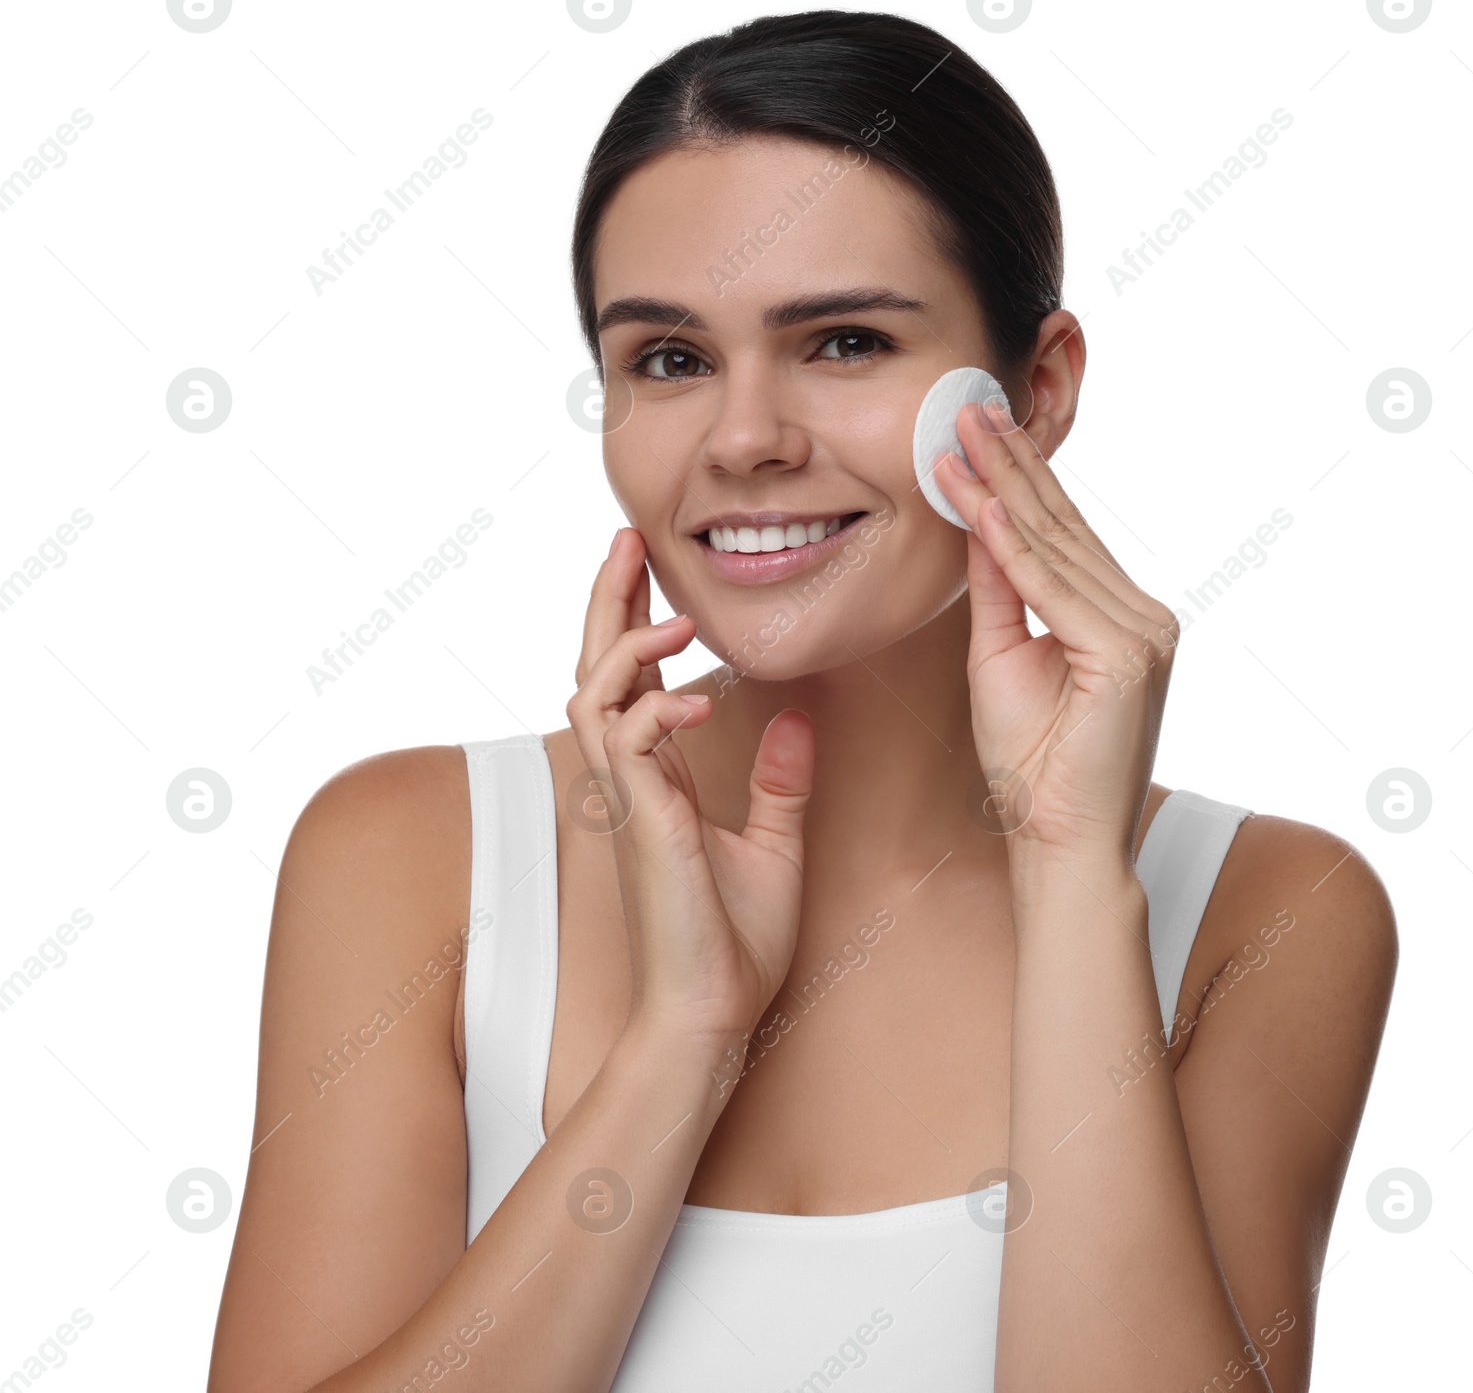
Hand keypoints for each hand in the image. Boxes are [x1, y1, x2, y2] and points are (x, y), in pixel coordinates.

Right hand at [567, 528, 814, 1054]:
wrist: (712, 1015)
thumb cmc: (732, 943)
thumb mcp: (773, 845)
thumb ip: (779, 782)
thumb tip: (797, 722)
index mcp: (657, 779)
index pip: (632, 678)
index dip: (634, 618)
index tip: (647, 565)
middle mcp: (630, 781)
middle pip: (595, 667)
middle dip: (607, 600)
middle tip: (626, 540)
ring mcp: (627, 801)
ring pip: (592, 694)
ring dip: (627, 645)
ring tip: (672, 616)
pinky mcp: (640, 823)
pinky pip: (625, 744)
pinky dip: (653, 709)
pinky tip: (691, 699)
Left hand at [932, 400, 1179, 876]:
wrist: (1061, 842)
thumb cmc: (1032, 766)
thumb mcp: (1001, 657)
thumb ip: (999, 591)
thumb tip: (980, 520)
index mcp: (1121, 616)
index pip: (1061, 534)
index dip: (1017, 480)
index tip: (978, 430)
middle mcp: (1144, 615)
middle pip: (1063, 527)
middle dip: (1011, 464)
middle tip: (969, 407)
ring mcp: (1144, 633)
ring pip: (1056, 548)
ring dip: (1003, 488)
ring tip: (962, 436)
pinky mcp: (1129, 656)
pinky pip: (1054, 590)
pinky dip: (1012, 546)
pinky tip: (980, 503)